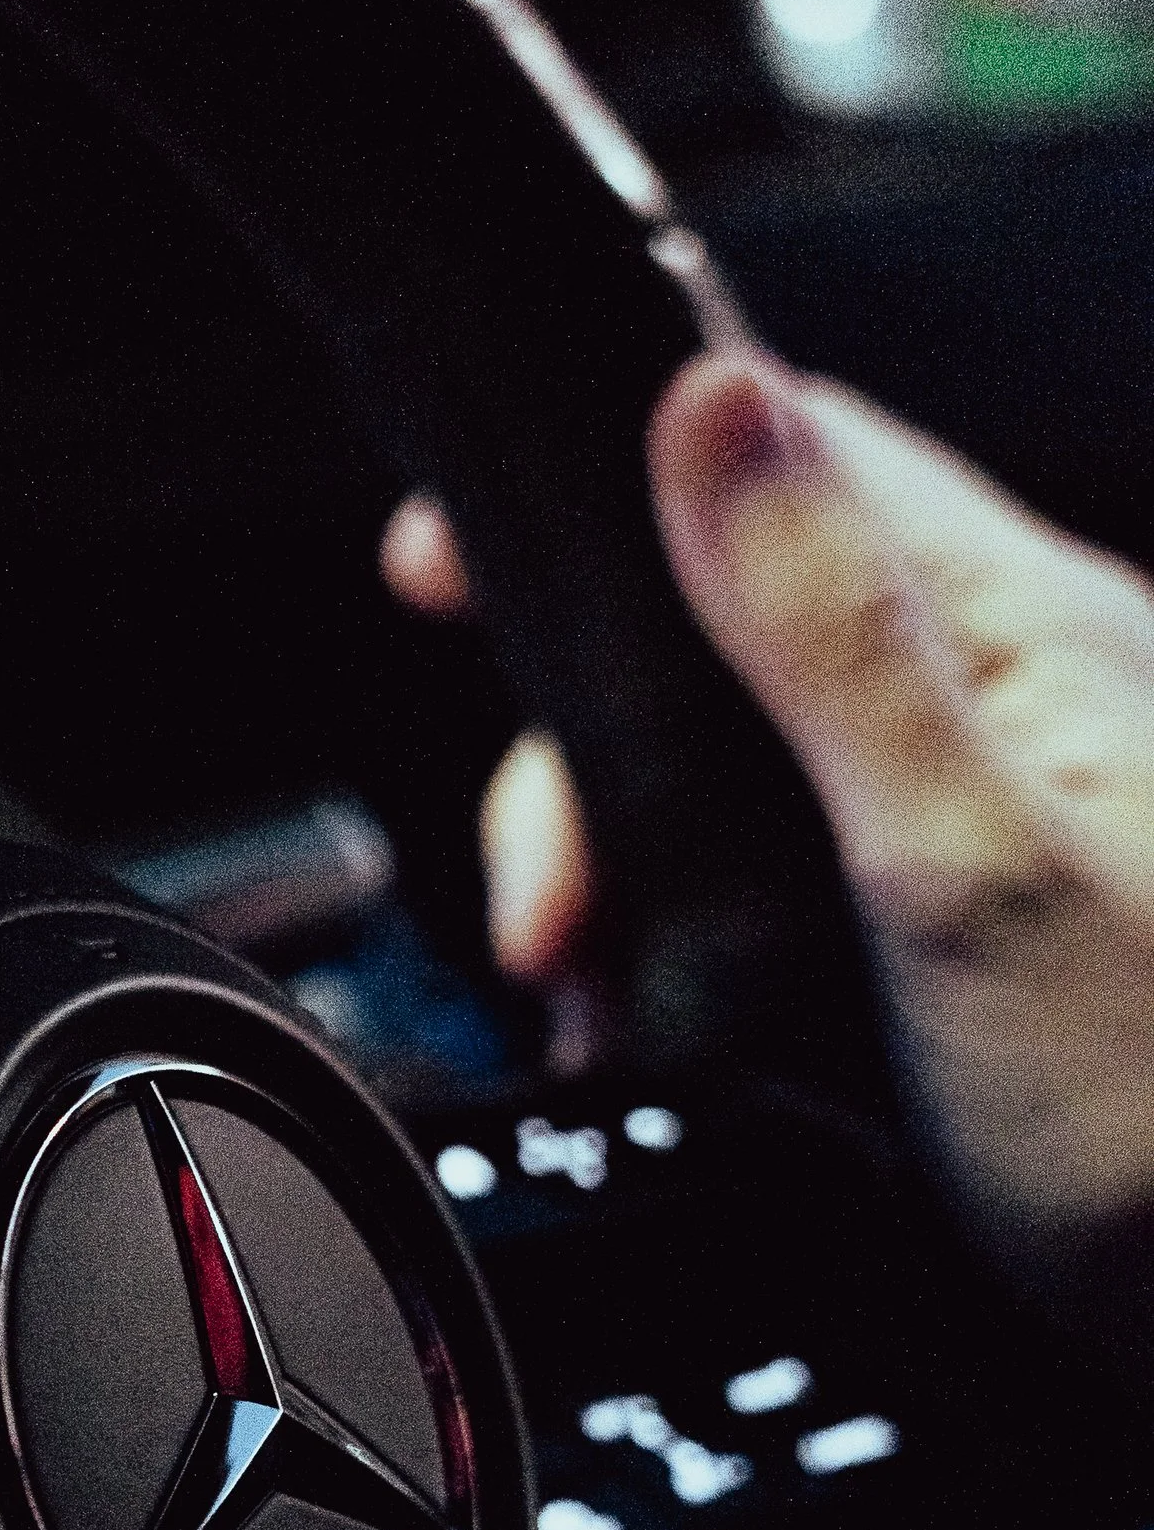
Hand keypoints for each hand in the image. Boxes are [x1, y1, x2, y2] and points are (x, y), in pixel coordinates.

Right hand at [383, 352, 1153, 1257]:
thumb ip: (830, 634)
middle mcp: (1009, 706)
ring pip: (732, 775)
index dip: (611, 481)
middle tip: (549, 910)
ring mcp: (975, 827)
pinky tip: (653, 1021)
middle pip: (727, 641)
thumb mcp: (962, 865)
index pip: (794, 462)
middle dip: (589, 760)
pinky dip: (681, 943)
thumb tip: (708, 403)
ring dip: (623, 865)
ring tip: (590, 987)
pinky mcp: (947, 946)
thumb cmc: (1153, 1125)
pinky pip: (772, 888)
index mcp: (1028, 633)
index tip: (446, 558)